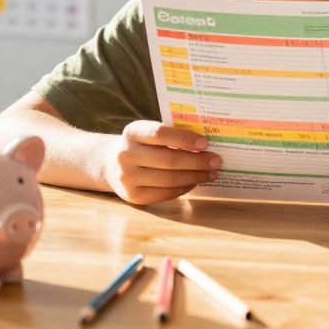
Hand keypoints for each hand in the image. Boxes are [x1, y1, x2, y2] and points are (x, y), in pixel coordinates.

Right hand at [101, 121, 220, 204]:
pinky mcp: (134, 196)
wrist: (111, 165)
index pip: (161, 133)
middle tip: (216, 161)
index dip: (184, 139)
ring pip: (169, 179)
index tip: (205, 143)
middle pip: (168, 160)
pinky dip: (185, 187)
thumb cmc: (141, 145)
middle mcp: (126, 155)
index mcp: (132, 132)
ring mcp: (128, 177)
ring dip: (195, 176)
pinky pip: (166, 193)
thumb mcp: (148, 133)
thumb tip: (205, 145)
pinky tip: (196, 181)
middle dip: (197, 161)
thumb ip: (171, 135)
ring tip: (211, 173)